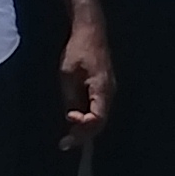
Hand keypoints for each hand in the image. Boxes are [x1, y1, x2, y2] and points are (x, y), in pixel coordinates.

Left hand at [55, 12, 113, 150]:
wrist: (90, 31)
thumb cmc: (78, 50)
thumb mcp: (68, 74)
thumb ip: (71, 97)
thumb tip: (72, 117)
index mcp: (103, 89)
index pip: (98, 118)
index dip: (83, 126)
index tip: (68, 121)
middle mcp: (110, 93)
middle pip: (100, 122)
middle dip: (83, 134)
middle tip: (65, 144)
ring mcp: (108, 91)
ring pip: (99, 117)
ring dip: (85, 128)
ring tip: (68, 137)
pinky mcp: (103, 88)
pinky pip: (97, 109)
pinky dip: (87, 118)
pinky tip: (75, 121)